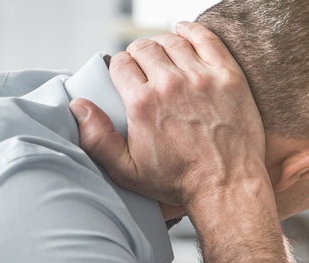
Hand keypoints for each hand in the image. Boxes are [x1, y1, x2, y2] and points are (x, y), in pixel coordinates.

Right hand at [69, 22, 267, 208]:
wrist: (227, 187)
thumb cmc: (179, 182)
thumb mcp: (128, 171)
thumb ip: (97, 139)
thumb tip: (79, 106)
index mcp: (142, 103)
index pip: (120, 64)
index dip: (120, 67)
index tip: (126, 74)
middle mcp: (170, 85)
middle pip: (144, 48)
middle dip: (139, 54)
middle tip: (145, 66)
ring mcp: (202, 78)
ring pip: (173, 41)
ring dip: (163, 43)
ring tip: (164, 54)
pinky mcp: (229, 77)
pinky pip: (206, 39)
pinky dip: (192, 31)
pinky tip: (184, 32)